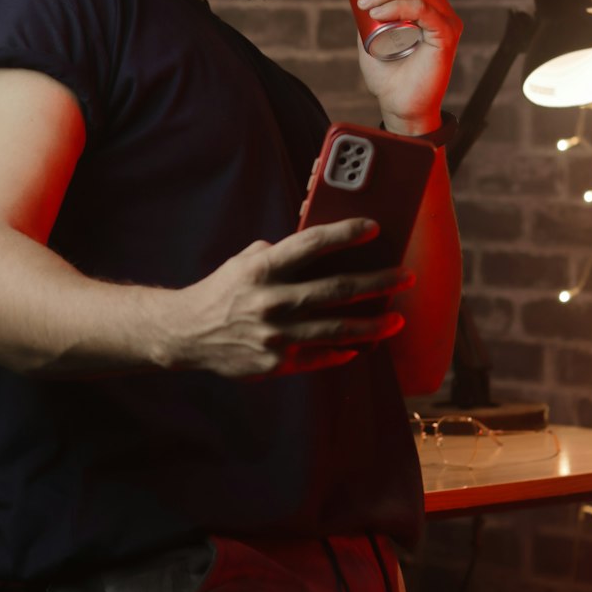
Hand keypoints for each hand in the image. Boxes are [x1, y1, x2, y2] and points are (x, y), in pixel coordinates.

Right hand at [161, 218, 413, 377]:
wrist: (186, 333)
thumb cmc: (222, 291)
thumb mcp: (244, 262)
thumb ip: (278, 254)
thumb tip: (317, 246)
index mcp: (264, 268)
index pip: (312, 244)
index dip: (346, 233)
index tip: (375, 228)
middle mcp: (272, 301)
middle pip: (337, 289)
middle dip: (378, 282)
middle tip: (406, 277)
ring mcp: (275, 335)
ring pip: (337, 329)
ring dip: (373, 324)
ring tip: (397, 319)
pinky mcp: (275, 363)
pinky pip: (319, 357)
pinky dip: (342, 352)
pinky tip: (361, 347)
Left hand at [354, 0, 461, 129]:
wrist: (398, 106)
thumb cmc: (387, 76)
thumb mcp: (371, 36)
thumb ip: (370, 16)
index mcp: (428, 6)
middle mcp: (441, 10)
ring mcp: (446, 23)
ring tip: (366, 3)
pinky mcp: (446, 37)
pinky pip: (424, 10)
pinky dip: (400, 6)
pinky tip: (381, 11)